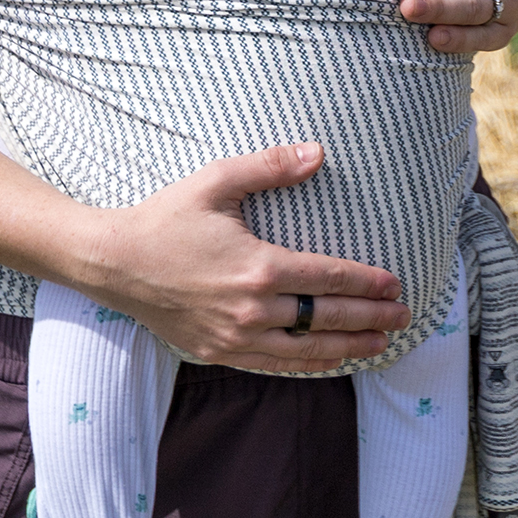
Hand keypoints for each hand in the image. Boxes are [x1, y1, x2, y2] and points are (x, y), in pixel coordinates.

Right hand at [74, 144, 407, 372]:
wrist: (114, 263)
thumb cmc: (165, 218)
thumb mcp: (217, 182)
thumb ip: (270, 167)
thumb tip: (318, 152)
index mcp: (259, 267)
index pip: (329, 278)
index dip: (367, 283)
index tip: (395, 285)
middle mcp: (253, 309)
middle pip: (327, 317)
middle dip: (371, 318)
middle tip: (404, 317)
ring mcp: (235, 337)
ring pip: (306, 349)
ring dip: (349, 347)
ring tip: (380, 345)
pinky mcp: (218, 352)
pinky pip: (274, 364)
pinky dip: (308, 364)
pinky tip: (329, 361)